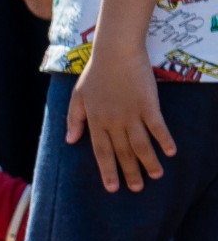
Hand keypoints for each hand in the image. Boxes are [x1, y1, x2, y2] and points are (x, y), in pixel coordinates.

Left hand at [68, 43, 175, 192]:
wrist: (115, 52)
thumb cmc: (95, 73)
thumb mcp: (78, 96)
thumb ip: (74, 119)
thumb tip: (69, 141)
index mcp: (96, 121)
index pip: (101, 152)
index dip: (107, 170)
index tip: (112, 188)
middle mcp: (113, 121)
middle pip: (122, 152)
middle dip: (129, 172)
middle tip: (137, 188)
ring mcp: (131, 113)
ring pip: (140, 144)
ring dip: (148, 161)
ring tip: (155, 176)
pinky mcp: (148, 104)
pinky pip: (157, 126)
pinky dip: (163, 139)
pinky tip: (170, 152)